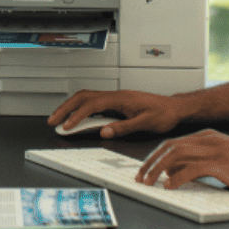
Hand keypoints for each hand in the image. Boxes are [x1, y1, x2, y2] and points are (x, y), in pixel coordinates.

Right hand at [48, 89, 186, 138]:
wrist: (175, 108)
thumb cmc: (164, 114)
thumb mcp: (146, 123)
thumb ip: (124, 127)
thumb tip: (104, 132)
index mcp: (120, 99)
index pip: (92, 105)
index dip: (77, 116)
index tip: (67, 127)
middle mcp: (115, 96)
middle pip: (83, 97)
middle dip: (65, 108)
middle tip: (53, 121)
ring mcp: (115, 99)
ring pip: (86, 98)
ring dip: (71, 108)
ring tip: (59, 119)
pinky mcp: (116, 104)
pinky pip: (93, 103)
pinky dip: (80, 110)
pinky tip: (77, 119)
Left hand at [136, 129, 228, 193]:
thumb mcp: (221, 159)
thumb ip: (198, 161)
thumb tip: (174, 172)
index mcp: (207, 137)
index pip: (172, 143)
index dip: (154, 156)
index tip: (144, 169)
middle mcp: (208, 140)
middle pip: (169, 147)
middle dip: (150, 162)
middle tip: (140, 177)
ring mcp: (214, 150)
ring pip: (176, 156)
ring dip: (157, 170)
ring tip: (149, 183)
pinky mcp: (221, 164)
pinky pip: (191, 169)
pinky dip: (176, 177)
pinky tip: (168, 185)